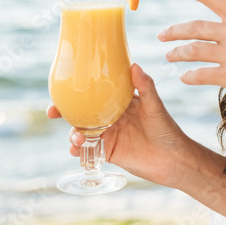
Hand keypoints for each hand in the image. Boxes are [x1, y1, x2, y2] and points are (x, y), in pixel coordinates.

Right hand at [46, 63, 196, 189]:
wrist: (172, 160)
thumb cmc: (167, 130)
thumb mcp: (155, 107)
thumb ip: (145, 87)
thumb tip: (134, 65)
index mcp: (120, 103)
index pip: (95, 94)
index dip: (78, 92)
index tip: (62, 89)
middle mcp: (110, 118)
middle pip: (81, 112)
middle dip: (64, 112)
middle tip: (53, 112)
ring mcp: (107, 135)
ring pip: (80, 131)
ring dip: (71, 132)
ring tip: (75, 137)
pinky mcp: (106, 153)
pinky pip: (86, 150)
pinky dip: (77, 150)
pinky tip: (76, 150)